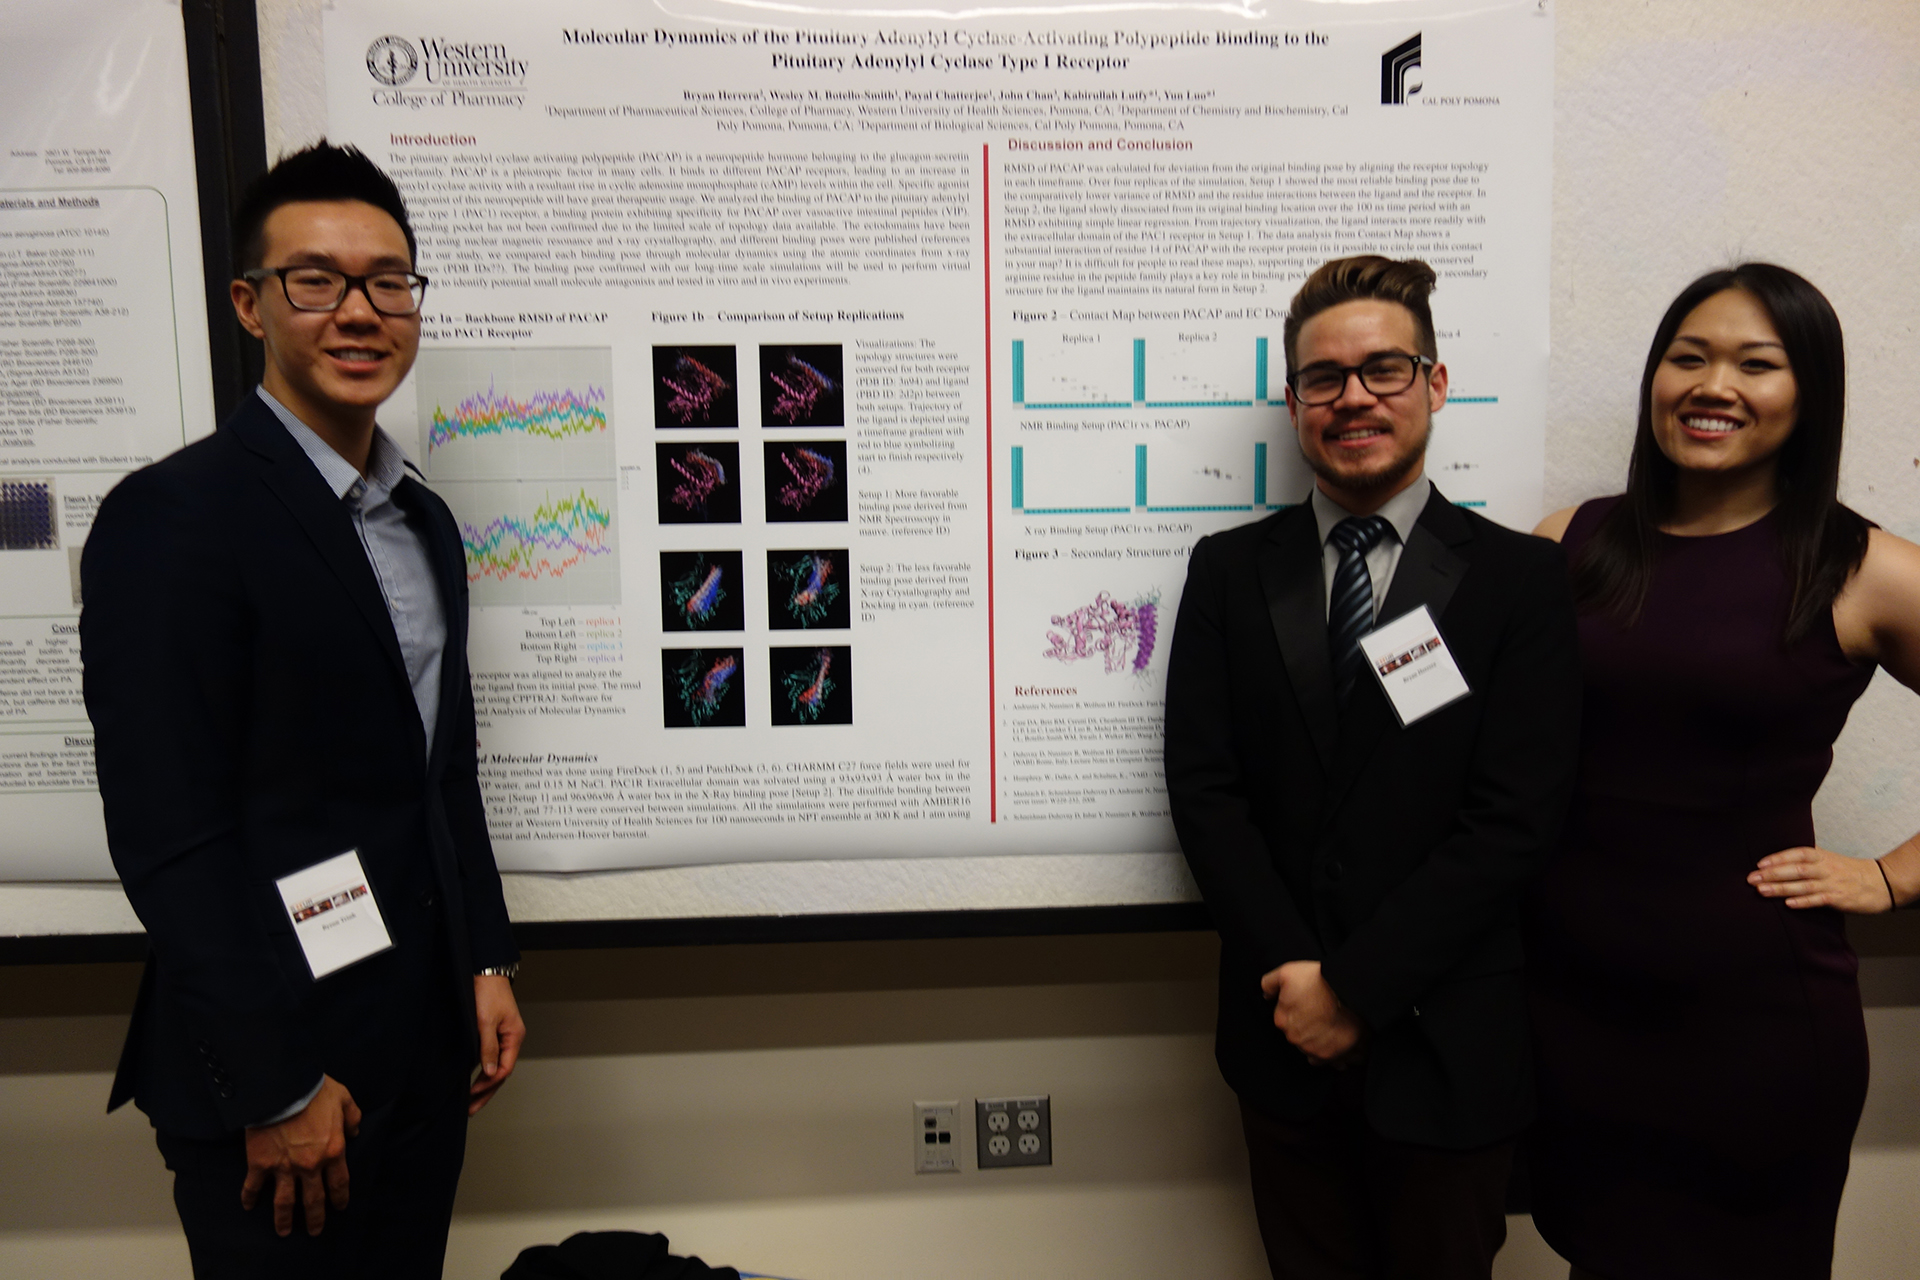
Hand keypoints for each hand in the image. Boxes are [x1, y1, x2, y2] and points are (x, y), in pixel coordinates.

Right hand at [240, 1075, 360, 1236]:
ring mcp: (283, 1167)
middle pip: (313, 1200)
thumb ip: (352, 1117)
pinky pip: (253, 1186)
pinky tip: (248, 1207)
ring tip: (284, 1232)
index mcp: (333, 1152)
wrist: (282, 1087)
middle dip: (315, 1218)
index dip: (339, 1198)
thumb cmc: (315, 1091)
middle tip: (315, 1231)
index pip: (339, 1183)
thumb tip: (354, 1133)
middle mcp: (310, 1166)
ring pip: (284, 1202)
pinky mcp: (260, 1163)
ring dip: (284, 1219)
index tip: (339, 1208)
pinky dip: (250, 1198)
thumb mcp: (344, 1099)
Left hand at [469, 973, 524, 1114]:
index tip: (472, 1094)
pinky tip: (471, 1079)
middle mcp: (511, 1038)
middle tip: (472, 1109)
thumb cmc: (488, 993)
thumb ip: (488, 1048)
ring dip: (483, 1084)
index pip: (504, 1069)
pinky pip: (489, 1057)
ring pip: (495, 1066)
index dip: (488, 1084)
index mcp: (514, 1037)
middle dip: (487, 1092)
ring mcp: (503, 1036)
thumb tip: (489, 1073)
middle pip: (501, 1072)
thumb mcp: (485, 1022)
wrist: (485, 971)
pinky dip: (481, 1070)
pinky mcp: (492, 1032)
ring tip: (471, 1101)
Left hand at [1260, 960, 1364, 1063]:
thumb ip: (1270, 983)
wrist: (1347, 991)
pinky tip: (1343, 1047)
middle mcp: (1295, 1039)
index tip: (1308, 1006)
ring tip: (1333, 1031)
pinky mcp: (1332, 1055)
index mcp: (1282, 1020)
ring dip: (1322, 1044)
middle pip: (1299, 1037)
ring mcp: (1314, 1049)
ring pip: (1314, 1051)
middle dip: (1308, 1029)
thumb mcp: (1288, 972)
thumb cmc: (1319, 980)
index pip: (1285, 1020)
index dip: (1297, 1012)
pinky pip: (1333, 1062)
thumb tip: (1266, 994)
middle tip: (1321, 1016)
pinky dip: (1338, 1057)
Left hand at [1750, 846, 1893, 912]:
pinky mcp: (1840, 898)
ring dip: (1781, 888)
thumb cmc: (1850, 870)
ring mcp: (1833, 883)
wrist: (1882, 882)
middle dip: (1772, 874)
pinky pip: (1819, 900)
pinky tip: (1788, 904)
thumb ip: (1808, 858)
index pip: (1798, 853)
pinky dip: (1803, 902)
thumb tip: (1779, 859)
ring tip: (1762, 891)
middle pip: (1796, 869)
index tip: (1759, 863)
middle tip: (1751, 879)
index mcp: (1822, 856)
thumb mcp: (1829, 859)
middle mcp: (1826, 868)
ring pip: (1804, 885)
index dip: (1778, 857)